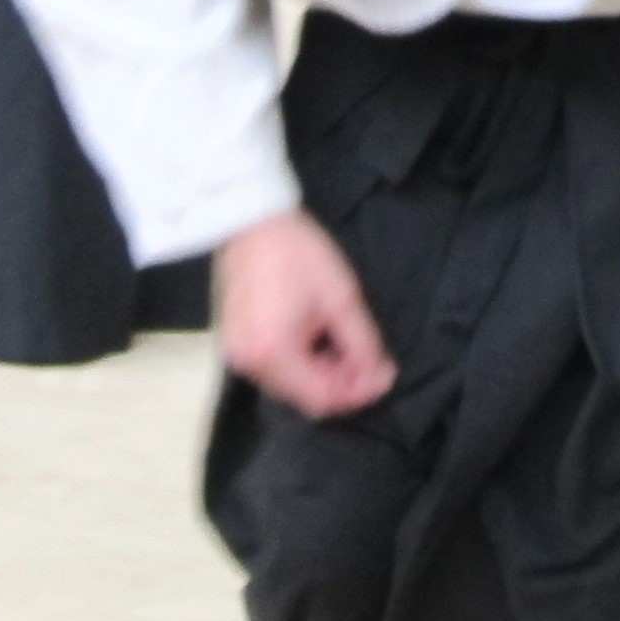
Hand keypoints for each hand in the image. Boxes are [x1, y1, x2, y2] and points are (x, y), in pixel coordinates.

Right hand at [216, 209, 394, 417]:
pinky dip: (302, 363)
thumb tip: (381, 376)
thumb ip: (364, 344)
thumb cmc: (298, 253)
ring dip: (323, 374)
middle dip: (343, 383)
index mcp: (272, 353)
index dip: (358, 393)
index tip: (384, 376)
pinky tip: (320, 340)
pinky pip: (275, 368)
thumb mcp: (342, 298)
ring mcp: (236, 355)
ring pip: (290, 386)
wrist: (253, 221)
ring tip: (348, 346)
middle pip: (304, 396)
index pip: (321, 398)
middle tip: (372, 359)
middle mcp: (248, 364)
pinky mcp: (235, 344)